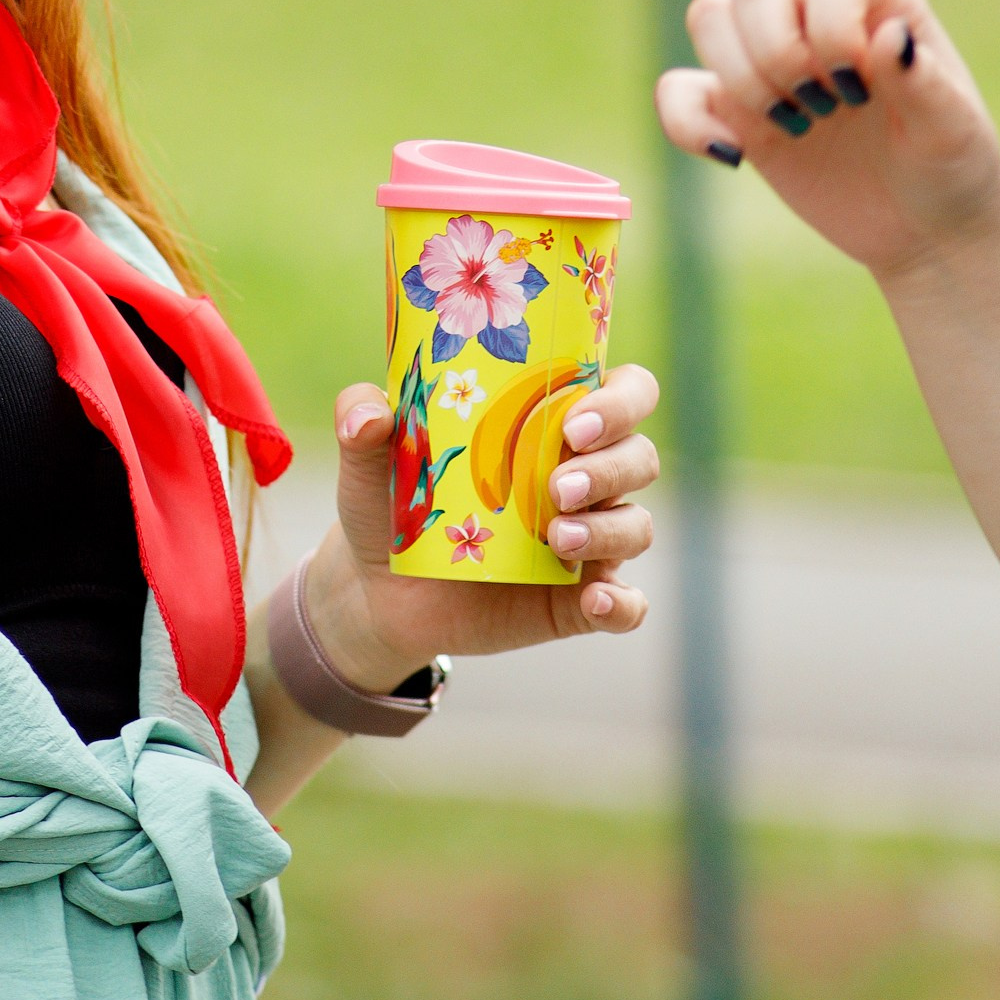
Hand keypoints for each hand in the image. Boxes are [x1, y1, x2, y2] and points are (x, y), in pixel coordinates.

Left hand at [304, 357, 659, 687]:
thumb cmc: (392, 501)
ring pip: (635, 525)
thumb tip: (367, 416)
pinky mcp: (576, 603)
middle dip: (609, 466)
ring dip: (608, 529)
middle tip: (555, 486)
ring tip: (556, 539)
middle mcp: (583, 479)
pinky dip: (622, 604)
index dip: (618, 401)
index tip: (571, 421)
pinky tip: (596, 602)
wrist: (378, 589)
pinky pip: (626, 606)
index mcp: (551, 426)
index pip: (623, 394)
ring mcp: (586, 542)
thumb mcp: (368, 460)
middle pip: (639, 456)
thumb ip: (361, 421)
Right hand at [653, 0, 999, 287]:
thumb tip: (889, 37)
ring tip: (796, 126)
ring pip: (708, 15)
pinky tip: (735, 157)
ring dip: (741, 78)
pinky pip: (677, 90)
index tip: (862, 86)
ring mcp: (769, 61)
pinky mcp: (735, 112)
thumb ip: (925, 83)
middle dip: (777, 47)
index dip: (832, 22)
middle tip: (824, 106)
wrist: (923, 229)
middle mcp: (817, 16)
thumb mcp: (952, 131)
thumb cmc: (950, 167)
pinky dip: (687, 122)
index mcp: (877, 0)